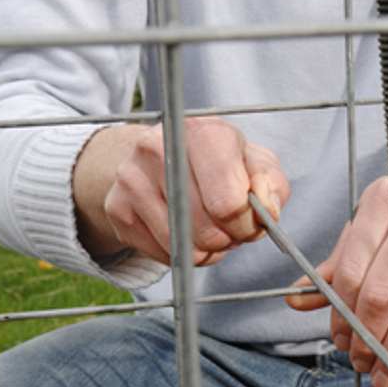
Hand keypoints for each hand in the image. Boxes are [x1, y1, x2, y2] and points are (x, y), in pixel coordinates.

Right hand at [73, 117, 289, 265]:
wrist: (162, 157)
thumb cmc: (221, 164)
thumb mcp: (256, 165)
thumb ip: (270, 186)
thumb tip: (265, 209)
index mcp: (202, 131)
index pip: (229, 203)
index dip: (245, 224)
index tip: (247, 221)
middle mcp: (158, 146)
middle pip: (206, 231)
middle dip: (226, 239)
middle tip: (228, 228)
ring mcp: (131, 177)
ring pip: (183, 247)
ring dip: (206, 251)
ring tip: (208, 228)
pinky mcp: (117, 207)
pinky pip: (162, 255)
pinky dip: (182, 255)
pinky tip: (184, 232)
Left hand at [285, 143, 387, 386]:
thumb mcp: (382, 231)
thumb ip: (342, 264)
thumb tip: (297, 301)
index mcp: (384, 199)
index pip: (352, 268)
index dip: (342, 313)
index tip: (340, 340)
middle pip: (380, 290)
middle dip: (366, 336)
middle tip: (360, 361)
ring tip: (383, 373)